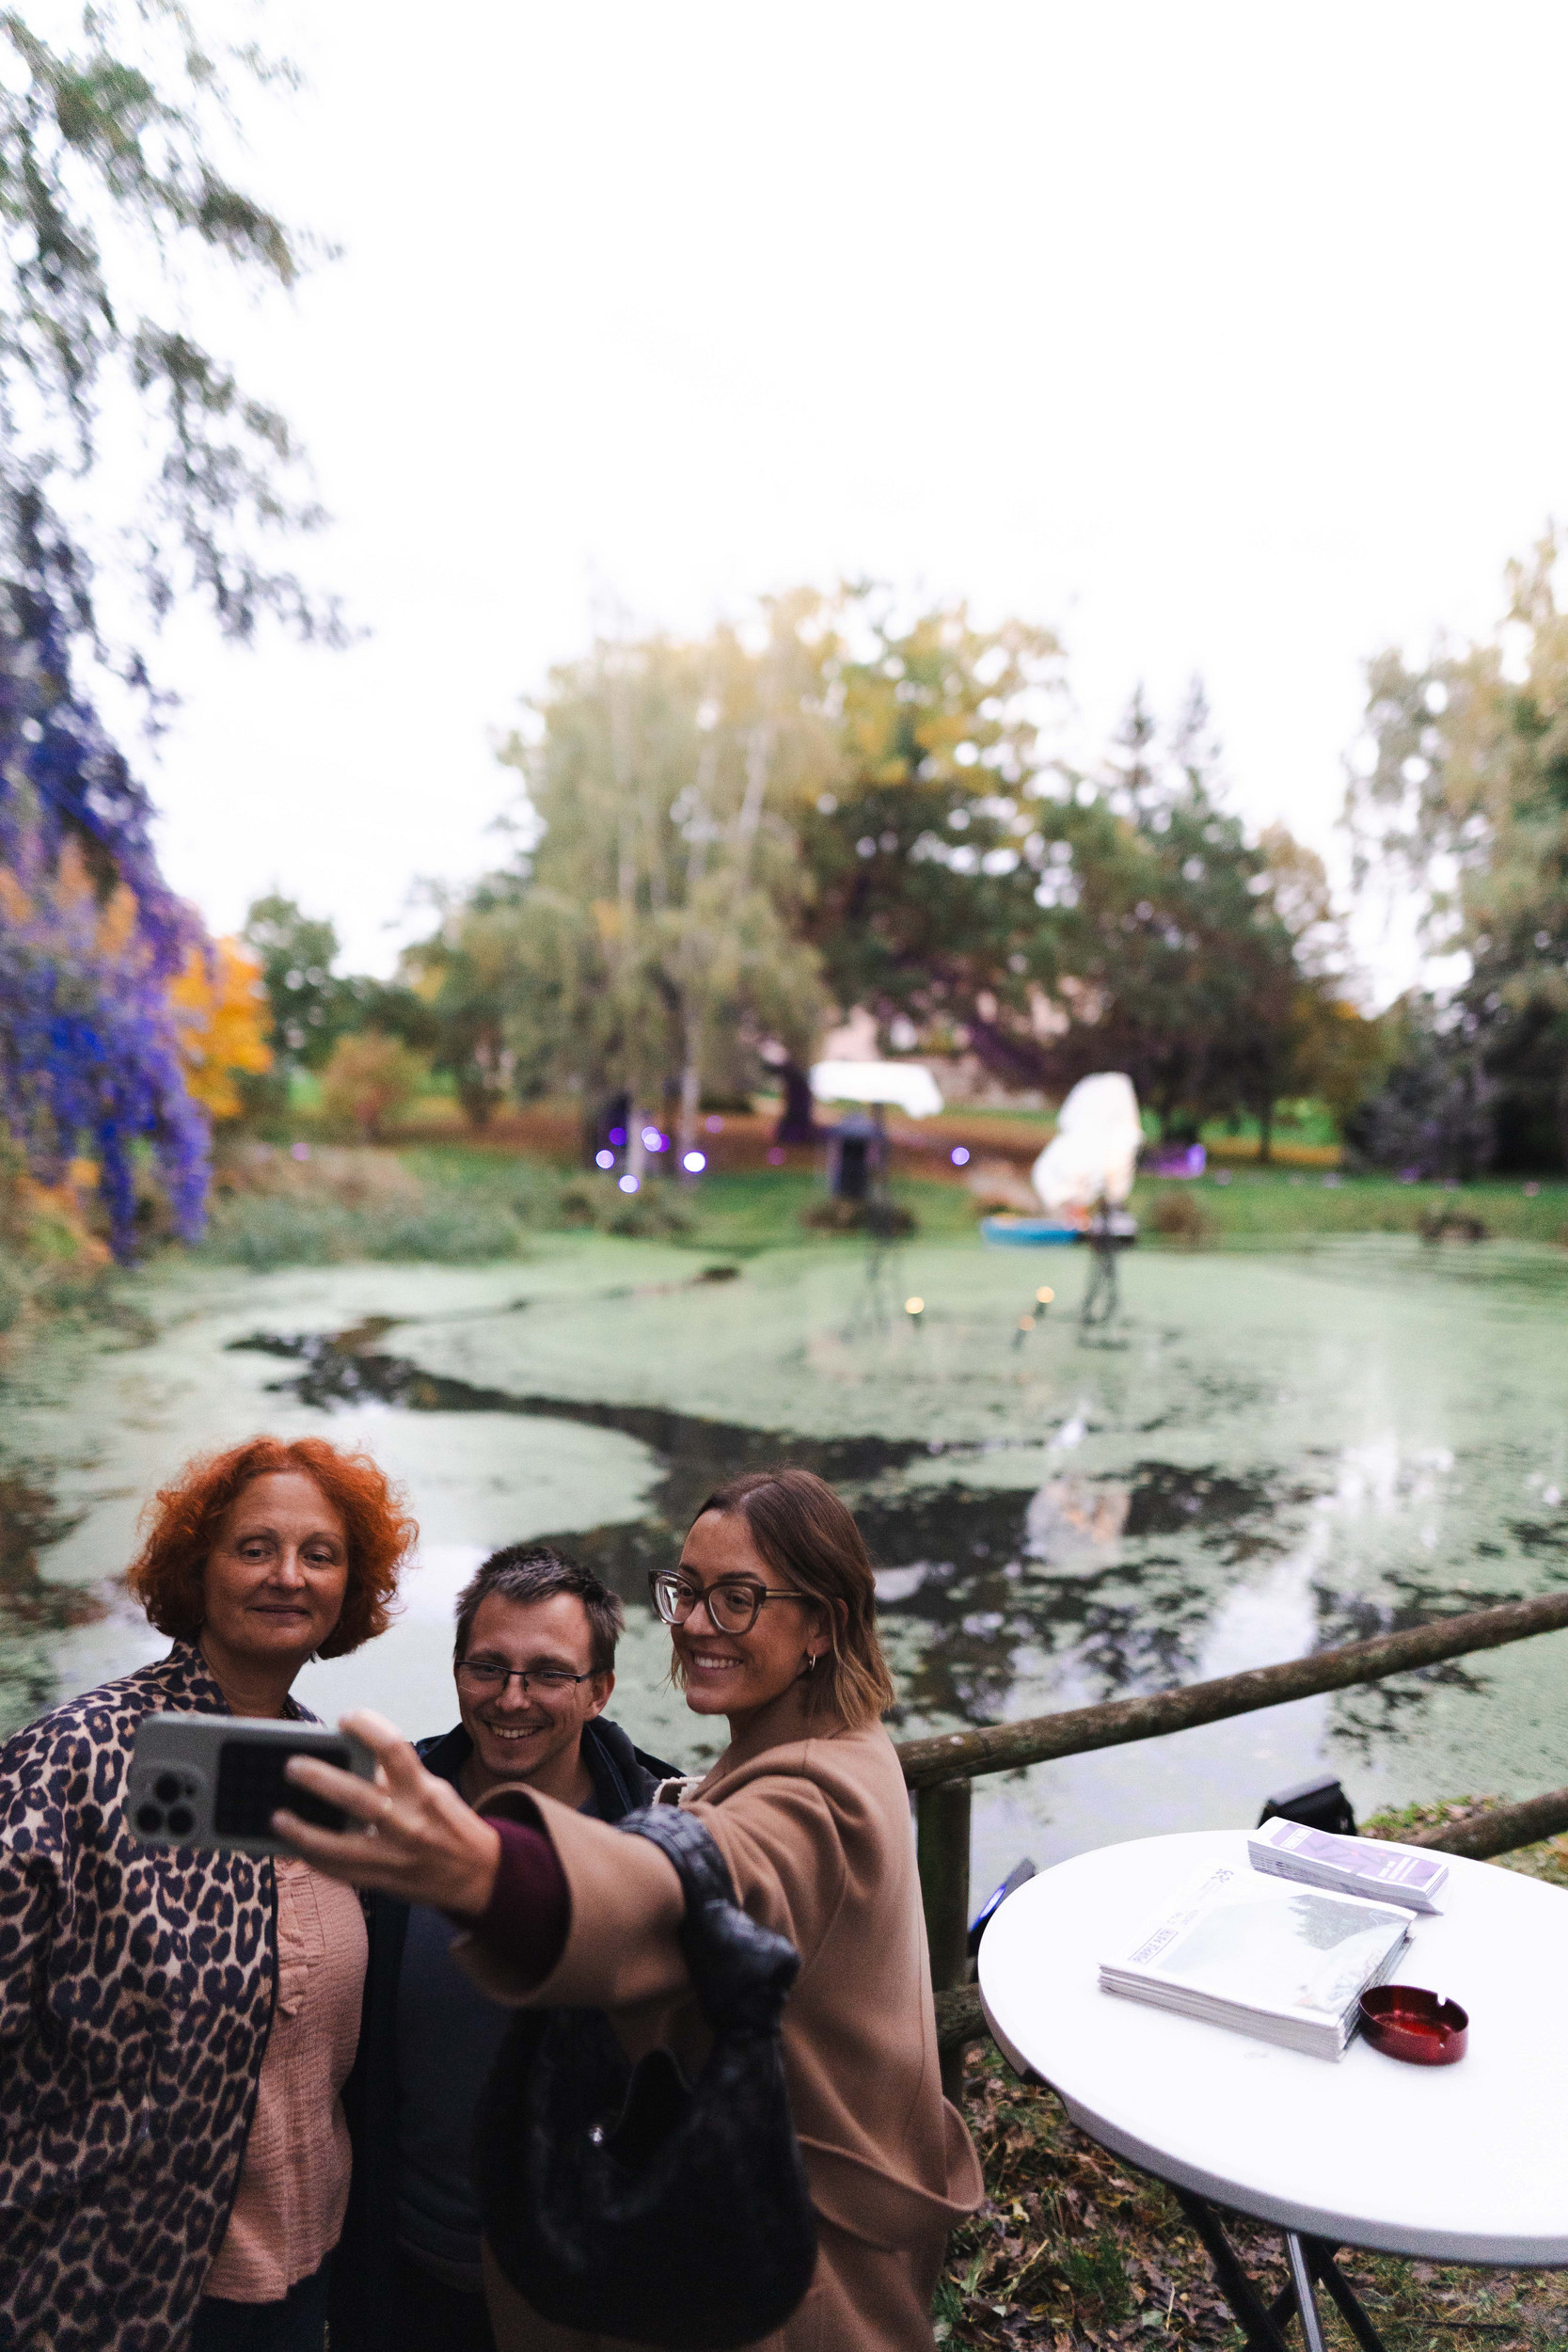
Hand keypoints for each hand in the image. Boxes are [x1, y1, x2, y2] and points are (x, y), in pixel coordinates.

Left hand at [274, 1708, 500, 1915]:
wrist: (478, 1874)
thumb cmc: (449, 1823)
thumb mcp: (432, 1791)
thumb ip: (396, 1776)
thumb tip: (350, 1755)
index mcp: (424, 1791)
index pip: (394, 1748)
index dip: (368, 1726)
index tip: (346, 1717)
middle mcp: (410, 1822)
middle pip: (358, 1796)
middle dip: (320, 1779)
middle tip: (292, 1765)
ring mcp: (395, 1856)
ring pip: (340, 1845)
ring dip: (304, 1830)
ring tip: (278, 1816)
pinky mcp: (384, 1881)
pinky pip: (341, 1871)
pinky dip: (315, 1857)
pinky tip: (295, 1846)